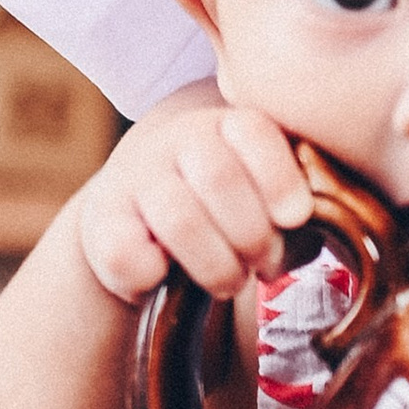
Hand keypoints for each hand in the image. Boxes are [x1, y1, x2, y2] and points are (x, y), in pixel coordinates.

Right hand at [77, 99, 314, 303]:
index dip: (281, 181)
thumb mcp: (263, 197)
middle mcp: (177, 139)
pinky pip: (128, 254)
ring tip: (230, 282)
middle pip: (221, 180)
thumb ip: (293, 208)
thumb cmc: (225, 214)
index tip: (295, 218)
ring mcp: (135, 176)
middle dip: (253, 236)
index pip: (255, 133)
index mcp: (226, 125)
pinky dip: (153, 276)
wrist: (139, 222)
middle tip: (264, 265)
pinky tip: (166, 276)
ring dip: (217, 266)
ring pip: (180, 220)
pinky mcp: (101, 219)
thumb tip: (307, 229)